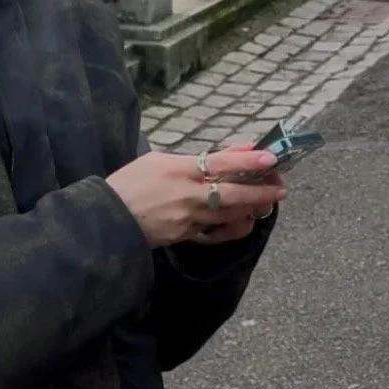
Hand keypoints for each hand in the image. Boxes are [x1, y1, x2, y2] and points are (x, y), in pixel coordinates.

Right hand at [106, 146, 283, 248]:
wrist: (108, 217)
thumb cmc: (130, 182)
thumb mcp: (158, 160)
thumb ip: (197, 157)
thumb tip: (232, 152)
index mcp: (180, 170)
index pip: (222, 163)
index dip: (249, 161)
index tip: (271, 157)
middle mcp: (189, 195)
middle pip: (234, 195)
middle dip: (262, 192)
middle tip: (280, 188)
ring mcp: (189, 219)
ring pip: (231, 217)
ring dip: (252, 210)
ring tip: (264, 204)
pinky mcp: (186, 237)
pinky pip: (217, 234)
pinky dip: (233, 228)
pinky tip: (242, 222)